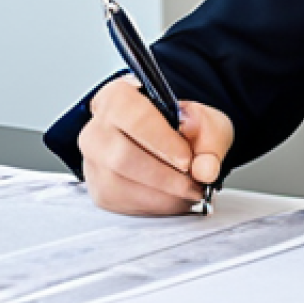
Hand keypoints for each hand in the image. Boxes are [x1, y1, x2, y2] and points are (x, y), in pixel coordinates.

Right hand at [79, 75, 234, 215]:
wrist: (174, 141)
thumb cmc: (184, 125)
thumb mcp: (206, 120)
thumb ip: (210, 139)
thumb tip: (205, 169)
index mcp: (118, 97)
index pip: (133, 117)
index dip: (161, 141)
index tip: (186, 159)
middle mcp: (97, 128)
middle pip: (122, 156)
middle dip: (164, 175)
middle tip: (193, 182)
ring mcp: (93, 162)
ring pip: (119, 184)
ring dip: (161, 195)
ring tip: (189, 192)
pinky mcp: (100, 190)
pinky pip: (122, 203)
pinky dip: (154, 205)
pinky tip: (174, 199)